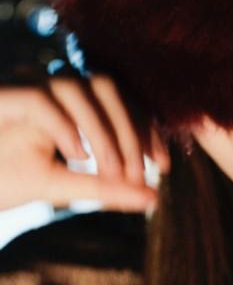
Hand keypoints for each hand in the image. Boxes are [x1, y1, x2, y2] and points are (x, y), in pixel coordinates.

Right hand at [0, 73, 169, 211]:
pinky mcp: (3, 95)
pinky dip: (65, 128)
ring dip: (103, 131)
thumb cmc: (3, 178)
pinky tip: (77, 158)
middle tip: (140, 171)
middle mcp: (52, 87)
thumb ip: (107, 188)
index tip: (164, 167)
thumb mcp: (62, 186)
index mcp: (73, 103)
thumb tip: (153, 199)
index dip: (148, 130)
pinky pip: (41, 100)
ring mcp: (26, 86)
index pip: (123, 101)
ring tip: (109, 171)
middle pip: (108, 86)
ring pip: (79, 88)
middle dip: (132, 130)